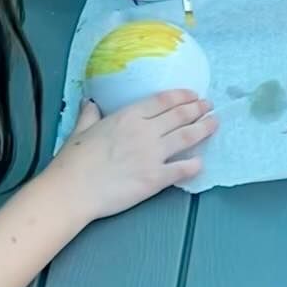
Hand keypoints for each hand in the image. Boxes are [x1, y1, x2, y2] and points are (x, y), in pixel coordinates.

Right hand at [46, 93, 217, 225]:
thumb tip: (90, 103)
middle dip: (198, 109)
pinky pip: (182, 169)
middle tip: (209, 106)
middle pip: (179, 116)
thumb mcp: (80, 131)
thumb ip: (90, 115)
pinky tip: (201, 162)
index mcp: (128, 117)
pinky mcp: (156, 178)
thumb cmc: (73, 161)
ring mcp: (153, 155)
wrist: (72, 190)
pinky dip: (194, 165)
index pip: (163, 101)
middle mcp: (145, 132)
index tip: (193, 95)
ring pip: (187, 137)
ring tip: (215, 123)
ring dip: (204, 129)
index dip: (182, 96)